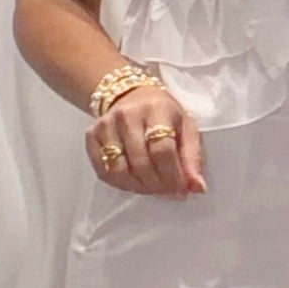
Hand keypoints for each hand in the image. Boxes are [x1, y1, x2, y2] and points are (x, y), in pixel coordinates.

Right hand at [87, 83, 205, 198]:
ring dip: (139, 187)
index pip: (163, 150)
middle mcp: (127, 115)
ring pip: (120, 170)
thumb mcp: (186, 128)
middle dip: (158, 185)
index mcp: (156, 109)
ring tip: (152, 187)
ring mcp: (106, 125)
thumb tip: (197, 188)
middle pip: (141, 163)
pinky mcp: (91, 136)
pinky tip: (134, 182)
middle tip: (168, 192)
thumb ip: (192, 158)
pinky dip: (121, 184)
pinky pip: (104, 171)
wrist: (130, 95)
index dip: (173, 176)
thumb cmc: (163, 114)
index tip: (181, 190)